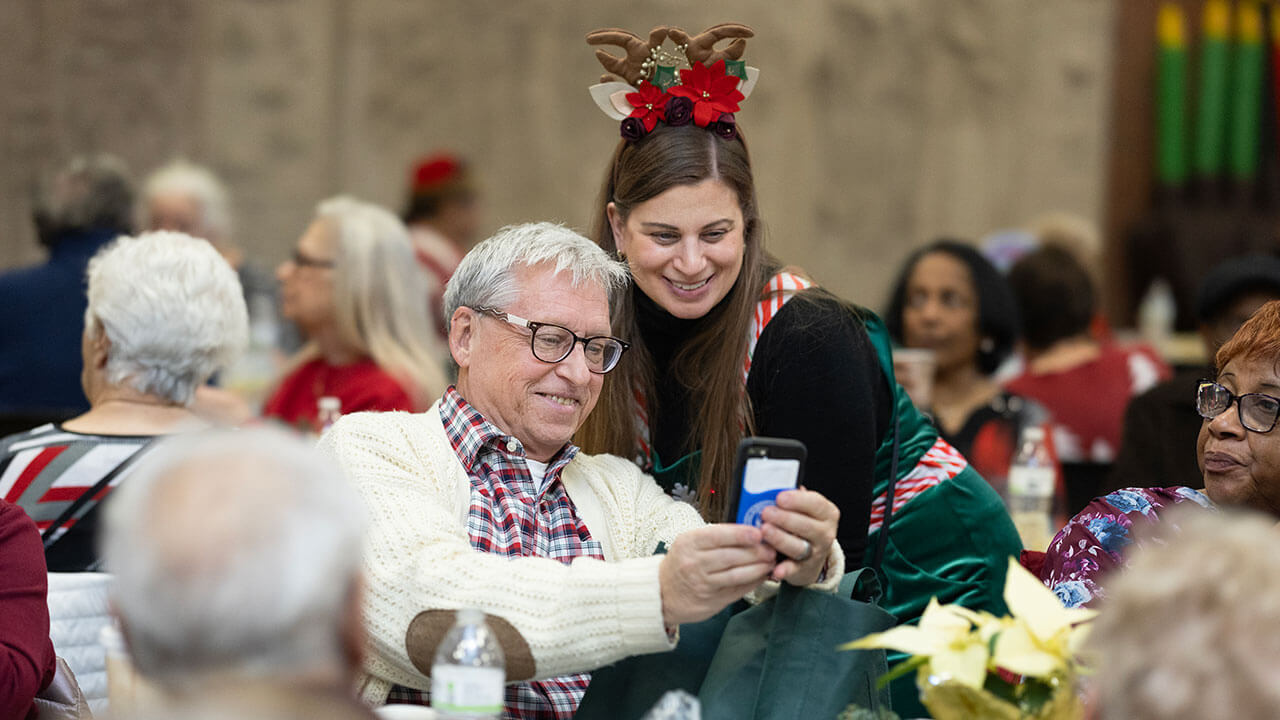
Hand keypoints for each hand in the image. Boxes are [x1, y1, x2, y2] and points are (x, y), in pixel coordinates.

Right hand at [658, 524, 775, 625]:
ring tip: (770, 562)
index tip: (758, 533)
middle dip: (756, 552)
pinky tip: (762, 575)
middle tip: (772, 548)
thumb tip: (750, 532)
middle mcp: (693, 564)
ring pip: (736, 575)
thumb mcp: (690, 543)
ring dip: (758, 568)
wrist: (662, 592)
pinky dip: (753, 582)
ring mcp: (702, 584)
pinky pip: (737, 590)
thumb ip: (716, 537)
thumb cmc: (681, 562)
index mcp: (689, 543)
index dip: (741, 534)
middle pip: (731, 556)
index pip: (717, 536)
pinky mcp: (711, 601)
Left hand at [759, 488, 838, 585]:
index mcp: (827, 513)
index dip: (797, 500)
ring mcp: (816, 553)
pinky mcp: (804, 570)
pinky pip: (794, 569)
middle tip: (766, 513)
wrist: (810, 555)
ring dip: (780, 539)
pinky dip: (785, 570)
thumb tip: (773, 484)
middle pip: (806, 525)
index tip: (780, 497)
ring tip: (764, 530)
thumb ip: (791, 498)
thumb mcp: (802, 509)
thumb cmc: (801, 523)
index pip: (816, 504)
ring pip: (798, 546)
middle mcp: (826, 533)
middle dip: (784, 518)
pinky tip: (775, 569)